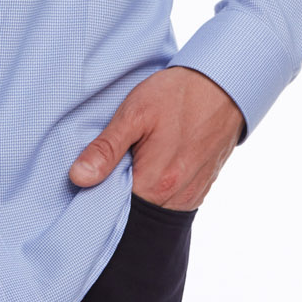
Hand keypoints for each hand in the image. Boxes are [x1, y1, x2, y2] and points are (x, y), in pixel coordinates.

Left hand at [68, 66, 244, 209]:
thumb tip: (78, 178)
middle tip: (109, 169)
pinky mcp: (200, 190)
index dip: (96, 197)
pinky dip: (155, 192)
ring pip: (152, 210)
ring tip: (130, 165)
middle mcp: (175, 199)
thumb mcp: (134, 114)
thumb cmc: (177, 95)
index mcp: (155, 184)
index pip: (114, 211)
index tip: (86, 181)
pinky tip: (150, 167)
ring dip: (137, 195)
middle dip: (117, 198)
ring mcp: (191, 197)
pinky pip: (171, 203)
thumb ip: (106, 149)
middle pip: (134, 214)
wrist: (223, 86)